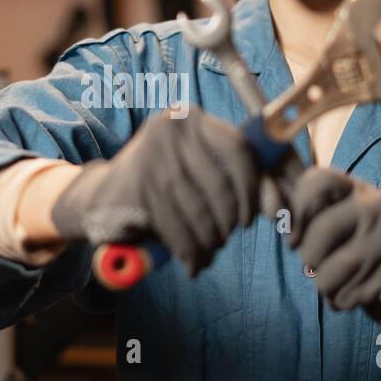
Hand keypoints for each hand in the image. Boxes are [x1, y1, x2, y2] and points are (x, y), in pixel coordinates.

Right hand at [50, 107, 259, 275]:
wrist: (103, 197)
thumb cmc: (164, 184)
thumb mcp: (200, 172)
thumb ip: (242, 182)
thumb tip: (277, 207)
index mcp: (190, 118)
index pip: (237, 149)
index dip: (252, 188)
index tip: (250, 217)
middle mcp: (169, 130)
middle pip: (220, 185)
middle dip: (227, 222)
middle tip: (223, 238)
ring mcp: (150, 158)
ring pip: (199, 211)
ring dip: (209, 241)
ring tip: (208, 251)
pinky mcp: (136, 188)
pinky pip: (177, 227)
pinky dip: (189, 251)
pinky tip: (192, 261)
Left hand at [287, 168, 380, 331]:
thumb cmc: (359, 253)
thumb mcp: (338, 225)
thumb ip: (307, 215)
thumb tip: (270, 210)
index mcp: (359, 189)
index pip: (318, 179)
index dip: (296, 209)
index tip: (292, 238)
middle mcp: (380, 206)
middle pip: (323, 230)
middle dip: (309, 258)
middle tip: (315, 266)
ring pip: (330, 271)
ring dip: (324, 286)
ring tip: (340, 282)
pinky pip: (347, 296)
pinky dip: (341, 302)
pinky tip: (359, 294)